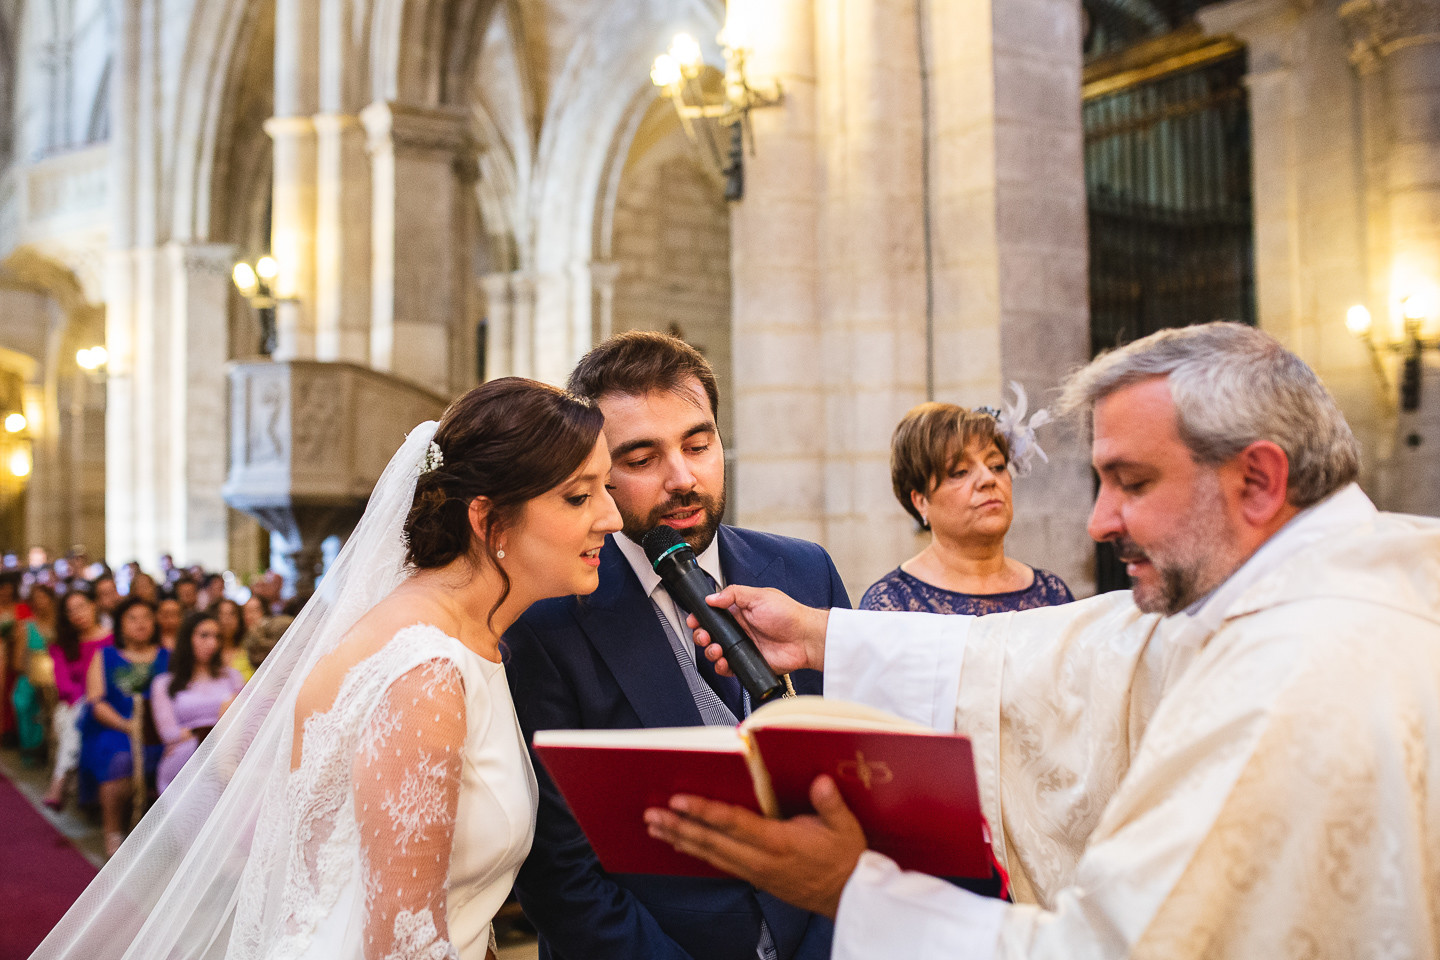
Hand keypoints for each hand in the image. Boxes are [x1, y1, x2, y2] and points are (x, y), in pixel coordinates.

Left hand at [644, 775, 865, 918]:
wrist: (849, 897)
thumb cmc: (846, 859)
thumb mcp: (846, 827)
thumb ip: (830, 803)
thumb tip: (820, 781)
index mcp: (779, 842)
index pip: (733, 824)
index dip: (704, 812)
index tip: (679, 801)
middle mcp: (761, 859)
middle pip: (712, 842)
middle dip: (679, 827)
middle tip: (652, 815)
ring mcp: (755, 871)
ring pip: (710, 855)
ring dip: (681, 840)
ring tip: (656, 829)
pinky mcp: (755, 878)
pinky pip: (719, 864)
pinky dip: (697, 852)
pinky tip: (683, 844)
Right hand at [685, 585, 829, 677]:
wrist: (805, 639)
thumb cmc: (788, 615)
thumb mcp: (759, 596)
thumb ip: (734, 594)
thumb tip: (712, 597)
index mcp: (740, 611)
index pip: (714, 614)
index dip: (701, 618)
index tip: (695, 620)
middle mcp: (740, 629)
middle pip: (711, 634)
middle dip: (702, 636)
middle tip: (703, 636)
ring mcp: (743, 647)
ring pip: (717, 652)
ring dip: (710, 652)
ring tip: (716, 649)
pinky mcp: (748, 662)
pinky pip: (729, 667)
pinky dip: (722, 667)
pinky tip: (724, 662)